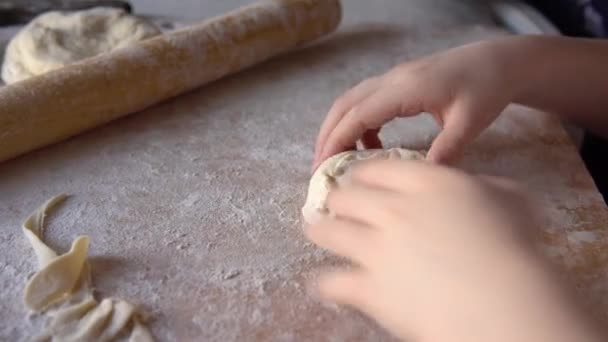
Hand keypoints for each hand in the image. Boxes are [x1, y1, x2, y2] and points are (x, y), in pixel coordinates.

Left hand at [305, 160, 603, 341]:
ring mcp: (374, 247)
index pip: (377, 169)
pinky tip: (322, 284)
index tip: (356, 178)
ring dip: (319, 231)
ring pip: (329, 232)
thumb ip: (484, 189)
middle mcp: (390, 208)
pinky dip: (326, 283)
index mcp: (423, 182)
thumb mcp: (508, 200)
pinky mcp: (367, 286)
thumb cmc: (513, 246)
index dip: (362, 173)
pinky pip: (333, 282)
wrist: (500, 298)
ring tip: (314, 232)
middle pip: (347, 196)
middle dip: (338, 200)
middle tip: (335, 205)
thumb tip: (483, 190)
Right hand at [313, 36, 607, 169]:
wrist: (498, 61)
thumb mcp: (470, 122)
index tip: (323, 167)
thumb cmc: (487, 88)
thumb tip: (422, 181)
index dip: (336, 140)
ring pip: (352, 102)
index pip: (358, 115)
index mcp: (405, 88)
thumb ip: (446, 150)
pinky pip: (367, 103)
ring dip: (339, 128)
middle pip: (345, 106)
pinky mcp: (399, 84)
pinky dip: (359, 124)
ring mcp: (394, 79)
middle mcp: (392, 80)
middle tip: (320, 169)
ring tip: (337, 161)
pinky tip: (371, 147)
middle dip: (327, 136)